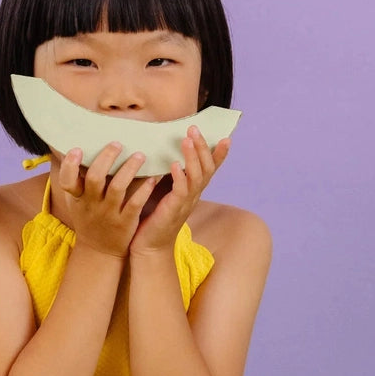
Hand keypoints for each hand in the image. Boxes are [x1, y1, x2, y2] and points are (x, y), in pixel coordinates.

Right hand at [57, 142, 158, 258]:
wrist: (99, 251)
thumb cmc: (89, 218)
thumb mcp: (76, 202)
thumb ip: (76, 180)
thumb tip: (73, 149)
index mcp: (78, 198)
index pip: (67, 181)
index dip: (70, 165)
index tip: (77, 149)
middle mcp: (92, 205)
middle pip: (95, 178)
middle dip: (106, 158)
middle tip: (117, 144)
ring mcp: (108, 214)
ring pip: (118, 187)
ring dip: (129, 169)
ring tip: (140, 155)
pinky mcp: (125, 222)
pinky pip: (135, 203)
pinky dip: (144, 189)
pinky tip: (153, 178)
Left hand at [130, 127, 229, 256]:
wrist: (148, 246)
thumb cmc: (153, 218)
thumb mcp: (164, 194)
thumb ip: (168, 177)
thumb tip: (164, 153)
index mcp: (193, 191)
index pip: (210, 169)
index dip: (219, 155)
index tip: (226, 138)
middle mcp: (193, 196)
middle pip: (206, 168)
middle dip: (202, 147)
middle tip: (194, 129)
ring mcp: (185, 203)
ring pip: (196, 177)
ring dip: (192, 157)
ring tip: (187, 140)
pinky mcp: (172, 210)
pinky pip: (180, 191)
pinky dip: (179, 176)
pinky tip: (174, 165)